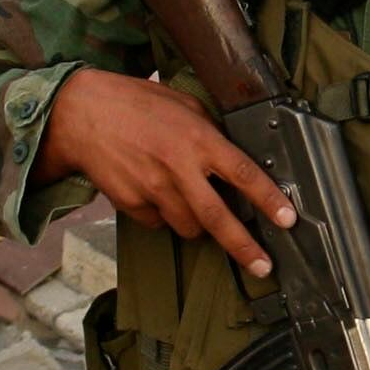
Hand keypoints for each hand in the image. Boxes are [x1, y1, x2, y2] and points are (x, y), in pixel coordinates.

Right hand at [38, 69, 294, 278]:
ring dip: (196, 223)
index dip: (269, 200)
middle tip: (263, 266)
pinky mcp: (131, 203)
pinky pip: (158, 222)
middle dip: (244, 247)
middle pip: (218, 218)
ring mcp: (153, 189)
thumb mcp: (183, 104)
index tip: (288, 220)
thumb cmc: (135, 103)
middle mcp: (178, 168)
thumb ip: (208, 132)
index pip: (243, 174)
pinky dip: (163, 215)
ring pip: (189, 227)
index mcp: (198, 139)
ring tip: (187, 198)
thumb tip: (231, 157)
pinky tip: (154, 191)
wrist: (80, 114)